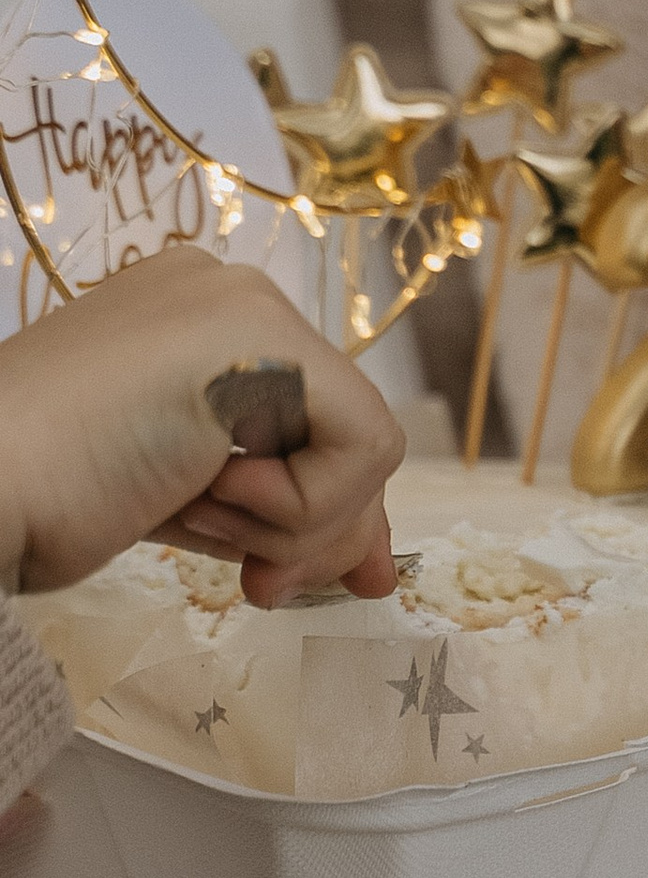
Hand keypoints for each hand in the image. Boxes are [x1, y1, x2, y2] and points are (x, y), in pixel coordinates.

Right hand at [0, 246, 402, 609]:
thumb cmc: (46, 500)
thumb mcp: (186, 505)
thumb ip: (273, 515)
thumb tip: (370, 567)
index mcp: (192, 319)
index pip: (310, 418)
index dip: (321, 509)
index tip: (289, 577)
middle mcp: (224, 292)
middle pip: (345, 430)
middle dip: (324, 526)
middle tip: (267, 584)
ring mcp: (243, 303)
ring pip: (361, 447)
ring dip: (291, 522)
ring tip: (196, 517)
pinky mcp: (264, 337)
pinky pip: (364, 445)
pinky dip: (300, 505)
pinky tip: (206, 492)